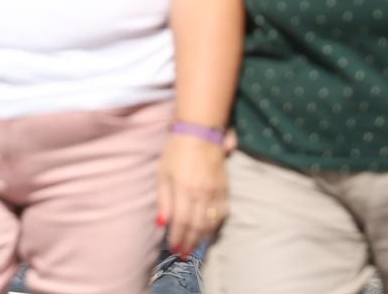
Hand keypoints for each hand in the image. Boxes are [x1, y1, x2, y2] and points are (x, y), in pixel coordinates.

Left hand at [158, 132, 229, 257]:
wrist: (200, 133)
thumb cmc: (175, 152)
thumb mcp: (162, 174)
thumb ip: (164, 200)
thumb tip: (162, 224)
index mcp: (185, 191)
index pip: (182, 222)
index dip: (178, 238)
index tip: (174, 248)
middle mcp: (202, 195)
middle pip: (197, 226)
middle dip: (190, 242)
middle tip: (184, 254)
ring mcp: (216, 192)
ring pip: (211, 222)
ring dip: (203, 238)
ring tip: (195, 247)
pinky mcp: (225, 189)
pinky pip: (222, 212)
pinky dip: (216, 225)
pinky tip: (209, 231)